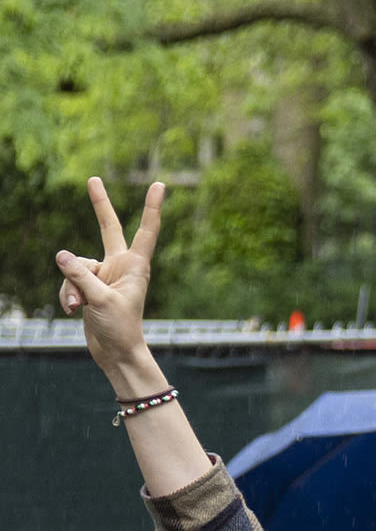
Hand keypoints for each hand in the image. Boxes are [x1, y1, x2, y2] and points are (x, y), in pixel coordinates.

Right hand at [56, 178, 167, 393]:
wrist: (115, 352)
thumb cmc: (119, 327)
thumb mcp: (100, 300)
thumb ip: (80, 276)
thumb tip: (61, 254)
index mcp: (136, 266)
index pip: (146, 230)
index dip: (151, 207)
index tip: (159, 185)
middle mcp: (121, 265)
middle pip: (107, 228)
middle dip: (99, 205)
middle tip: (93, 178)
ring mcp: (104, 275)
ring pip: (76, 267)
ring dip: (72, 287)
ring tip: (81, 306)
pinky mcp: (89, 285)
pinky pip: (69, 281)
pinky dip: (67, 295)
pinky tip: (74, 311)